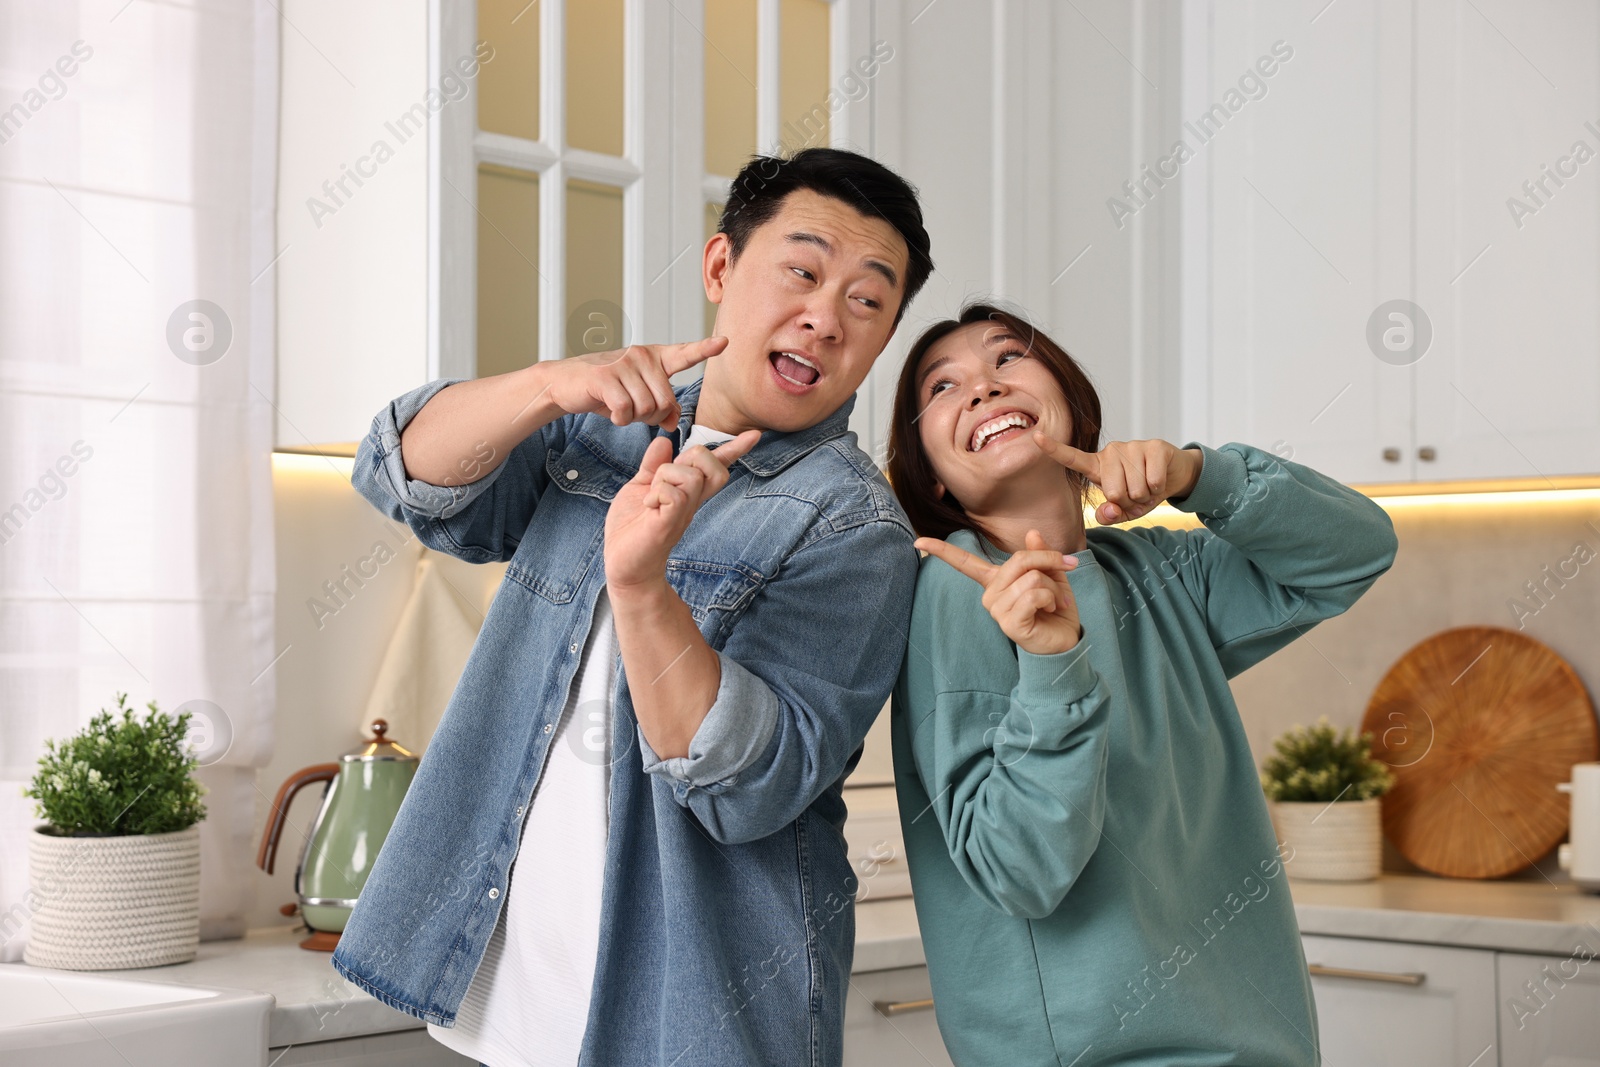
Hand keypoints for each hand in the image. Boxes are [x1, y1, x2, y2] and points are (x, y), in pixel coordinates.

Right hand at [543, 338, 728, 428]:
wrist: (566, 384)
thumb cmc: (605, 390)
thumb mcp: (638, 396)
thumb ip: (661, 406)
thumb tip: (674, 423)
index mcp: (653, 358)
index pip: (684, 353)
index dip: (704, 349)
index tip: (724, 342)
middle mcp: (641, 356)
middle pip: (666, 401)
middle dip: (653, 417)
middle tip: (635, 412)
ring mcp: (623, 364)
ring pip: (647, 408)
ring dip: (634, 419)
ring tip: (619, 408)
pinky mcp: (605, 377)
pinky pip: (626, 410)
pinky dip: (620, 419)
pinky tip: (610, 411)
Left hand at [604, 430, 762, 591]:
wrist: (623, 566)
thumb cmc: (631, 529)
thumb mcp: (640, 488)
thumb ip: (652, 465)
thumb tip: (663, 440)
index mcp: (687, 492)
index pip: (716, 467)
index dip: (734, 449)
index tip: (754, 435)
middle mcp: (691, 502)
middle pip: (714, 467)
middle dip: (692, 456)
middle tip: (665, 476)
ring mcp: (683, 514)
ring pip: (692, 476)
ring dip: (665, 477)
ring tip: (652, 496)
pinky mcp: (669, 524)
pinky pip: (675, 495)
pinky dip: (657, 492)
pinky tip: (649, 506)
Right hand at [914, 530, 1081, 654]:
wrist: (1066, 640)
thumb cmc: (1056, 608)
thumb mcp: (1052, 575)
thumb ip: (1041, 554)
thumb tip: (1032, 533)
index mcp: (995, 581)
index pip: (964, 563)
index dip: (941, 550)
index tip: (918, 542)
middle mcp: (990, 594)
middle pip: (1019, 560)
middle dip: (1049, 561)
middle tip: (1066, 569)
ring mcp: (996, 610)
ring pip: (1031, 578)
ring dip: (1054, 588)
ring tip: (1054, 602)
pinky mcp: (1008, 623)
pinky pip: (1032, 595)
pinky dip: (1051, 599)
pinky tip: (1050, 610)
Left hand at [1031, 433, 1200, 523]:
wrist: (1173, 476)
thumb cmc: (1142, 492)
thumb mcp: (1124, 510)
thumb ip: (1110, 515)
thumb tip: (1108, 508)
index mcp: (1097, 466)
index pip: (1072, 458)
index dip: (1054, 449)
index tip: (1036, 436)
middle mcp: (1110, 452)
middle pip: (1113, 492)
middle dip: (1128, 502)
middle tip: (1136, 494)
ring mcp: (1131, 446)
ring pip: (1134, 489)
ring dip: (1145, 496)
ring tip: (1147, 486)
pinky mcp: (1153, 446)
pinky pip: (1152, 481)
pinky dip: (1158, 488)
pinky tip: (1159, 479)